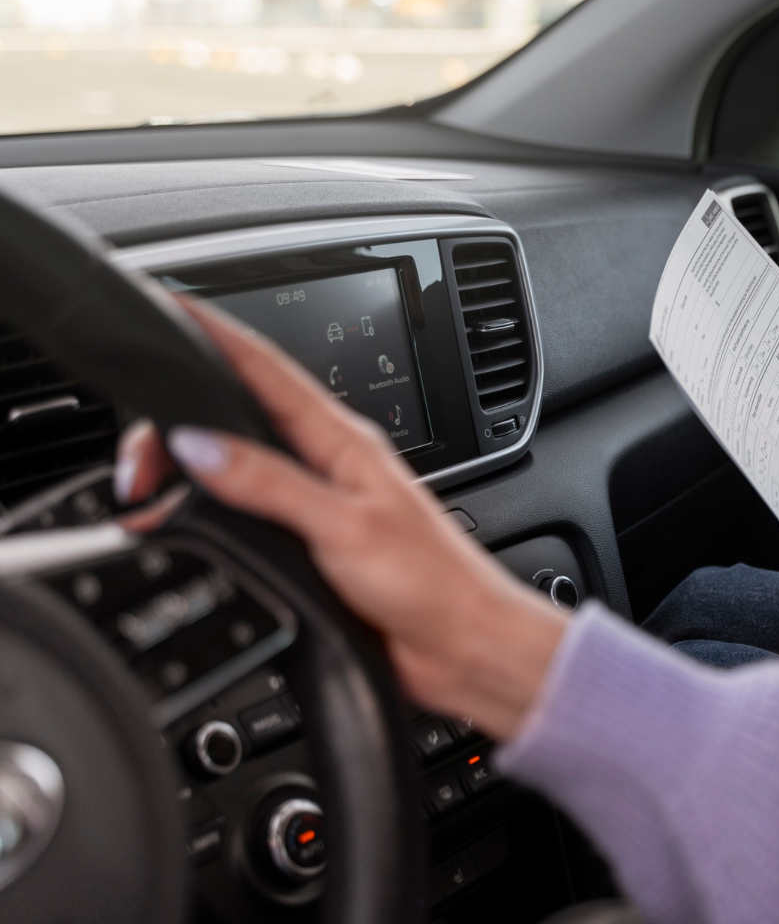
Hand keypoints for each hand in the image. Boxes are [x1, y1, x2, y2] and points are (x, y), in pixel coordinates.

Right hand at [115, 299, 566, 740]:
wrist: (465, 645)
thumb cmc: (433, 582)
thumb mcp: (345, 525)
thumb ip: (271, 484)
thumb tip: (200, 444)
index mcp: (344, 442)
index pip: (269, 371)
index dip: (219, 336)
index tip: (175, 308)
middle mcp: (330, 466)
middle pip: (241, 418)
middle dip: (183, 419)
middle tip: (139, 454)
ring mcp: (320, 506)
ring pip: (241, 465)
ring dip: (195, 466)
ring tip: (151, 479)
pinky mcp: (313, 548)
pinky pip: (250, 514)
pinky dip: (212, 511)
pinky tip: (193, 518)